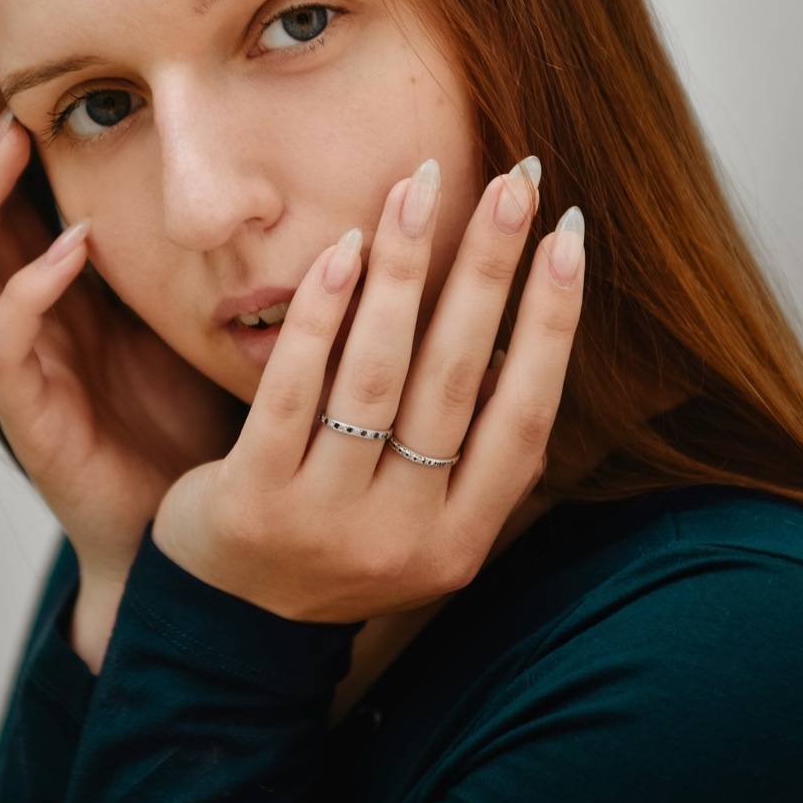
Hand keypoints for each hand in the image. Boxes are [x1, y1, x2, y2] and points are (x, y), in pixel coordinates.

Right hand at [0, 71, 247, 585]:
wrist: (199, 537)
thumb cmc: (204, 418)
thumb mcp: (202, 310)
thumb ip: (205, 246)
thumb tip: (262, 164)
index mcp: (67, 292)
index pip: (17, 197)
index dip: (10, 134)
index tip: (29, 63)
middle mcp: (33, 320)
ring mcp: (26, 366)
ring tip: (12, 138)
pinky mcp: (32, 415)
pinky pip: (6, 343)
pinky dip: (31, 290)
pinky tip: (71, 248)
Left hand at [150, 158, 583, 622]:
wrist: (230, 623)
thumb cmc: (342, 536)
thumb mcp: (424, 517)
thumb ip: (471, 446)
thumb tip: (528, 329)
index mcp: (463, 539)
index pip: (527, 417)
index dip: (555, 324)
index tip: (571, 234)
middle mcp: (406, 537)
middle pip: (458, 380)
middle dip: (490, 269)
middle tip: (515, 179)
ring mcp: (327, 521)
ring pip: (378, 375)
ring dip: (405, 270)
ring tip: (419, 188)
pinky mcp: (253, 500)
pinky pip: (293, 390)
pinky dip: (322, 314)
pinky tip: (344, 249)